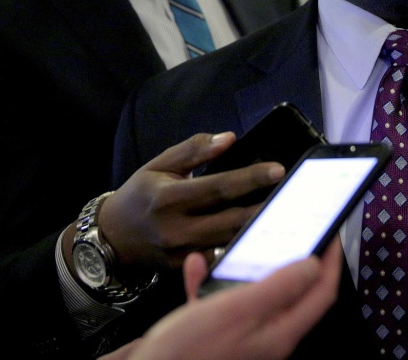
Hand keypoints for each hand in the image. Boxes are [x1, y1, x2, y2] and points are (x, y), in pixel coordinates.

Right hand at [100, 132, 285, 269]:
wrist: (112, 237)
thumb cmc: (140, 195)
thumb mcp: (159, 165)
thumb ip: (194, 150)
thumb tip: (229, 138)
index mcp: (168, 198)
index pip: (218, 187)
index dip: (250, 178)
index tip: (279, 169)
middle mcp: (175, 228)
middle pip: (230, 218)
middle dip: (265, 207)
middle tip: (295, 195)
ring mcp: (181, 253)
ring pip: (230, 241)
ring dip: (260, 229)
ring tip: (289, 214)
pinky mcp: (186, 269)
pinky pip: (221, 257)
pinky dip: (244, 246)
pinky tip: (268, 237)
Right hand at [100, 240, 341, 359]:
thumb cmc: (189, 350)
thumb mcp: (236, 310)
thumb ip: (278, 287)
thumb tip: (315, 265)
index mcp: (280, 332)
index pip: (321, 293)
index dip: (331, 262)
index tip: (333, 232)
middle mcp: (267, 337)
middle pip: (294, 293)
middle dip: (295, 260)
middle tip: (297, 230)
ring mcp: (243, 338)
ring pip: (256, 294)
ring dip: (247, 267)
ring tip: (242, 243)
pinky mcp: (217, 337)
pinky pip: (222, 303)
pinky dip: (212, 283)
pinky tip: (198, 267)